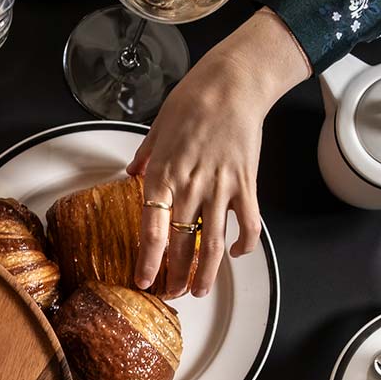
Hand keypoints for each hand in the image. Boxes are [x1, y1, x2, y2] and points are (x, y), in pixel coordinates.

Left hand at [128, 9, 308, 298]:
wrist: (232, 84)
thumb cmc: (191, 101)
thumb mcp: (156, 129)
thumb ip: (145, 157)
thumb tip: (132, 173)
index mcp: (163, 176)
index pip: (152, 229)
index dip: (149, 260)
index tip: (144, 280)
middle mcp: (190, 187)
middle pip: (182, 244)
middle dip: (175, 275)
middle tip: (170, 295)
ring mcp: (220, 187)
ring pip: (214, 243)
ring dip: (207, 273)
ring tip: (199, 292)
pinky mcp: (245, 183)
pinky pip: (248, 223)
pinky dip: (245, 243)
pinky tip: (238, 255)